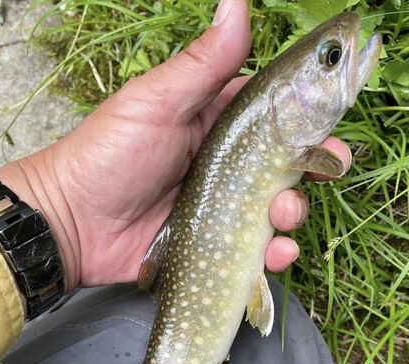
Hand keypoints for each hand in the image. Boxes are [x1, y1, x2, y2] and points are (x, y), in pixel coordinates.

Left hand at [0, 0, 349, 291]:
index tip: (334, 120)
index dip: (310, 115)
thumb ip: (203, 63)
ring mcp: (224, 208)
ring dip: (294, 213)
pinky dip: (276, 254)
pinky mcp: (217, 246)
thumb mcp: (156, 103)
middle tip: (327, 168)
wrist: (74, 224)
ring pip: (280, 208)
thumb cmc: (109, 156)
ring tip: (281, 217)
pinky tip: (275, 253)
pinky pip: (259, 251)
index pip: (276, 114)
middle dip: (315, 167)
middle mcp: (227, 165)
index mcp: (217, 123)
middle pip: (289, 163)